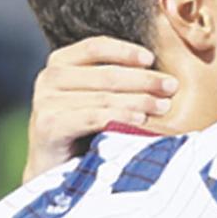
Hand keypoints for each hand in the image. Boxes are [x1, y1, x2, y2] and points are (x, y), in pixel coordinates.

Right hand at [23, 36, 178, 181]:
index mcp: (60, 63)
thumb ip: (116, 78)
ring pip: (103, 96)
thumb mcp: (98, 97)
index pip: (95, 47)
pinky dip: (120, 117)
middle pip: (105, 73)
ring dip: (139, 100)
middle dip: (143, 79)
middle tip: (171, 86)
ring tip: (164, 106)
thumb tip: (159, 68)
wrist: (56, 170)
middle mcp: (49, 77)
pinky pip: (92, 117)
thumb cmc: (84, 129)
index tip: (152, 59)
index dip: (126, 51)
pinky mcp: (47, 125)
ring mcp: (45, 101)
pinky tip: (141, 120)